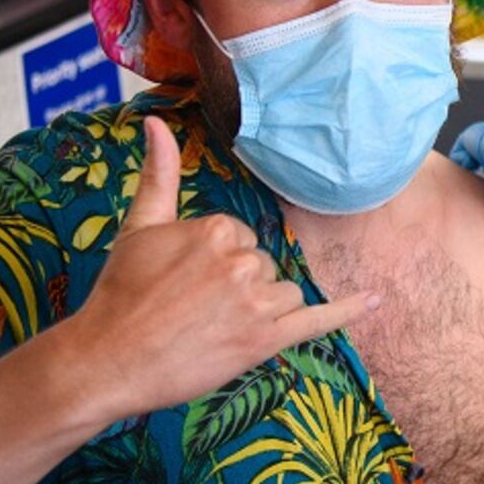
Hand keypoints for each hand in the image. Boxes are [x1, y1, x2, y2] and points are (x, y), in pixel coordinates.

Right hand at [62, 117, 377, 421]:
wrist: (107, 360)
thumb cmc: (120, 294)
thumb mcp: (139, 227)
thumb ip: (159, 175)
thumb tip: (155, 124)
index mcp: (218, 229)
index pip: (240, 238)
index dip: (214, 263)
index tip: (184, 282)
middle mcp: (244, 262)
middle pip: (264, 267)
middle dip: (237, 287)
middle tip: (193, 310)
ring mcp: (259, 303)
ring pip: (284, 294)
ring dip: (260, 311)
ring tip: (212, 328)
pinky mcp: (268, 340)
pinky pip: (320, 320)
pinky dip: (349, 310)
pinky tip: (376, 300)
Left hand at [451, 99, 483, 334]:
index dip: (480, 241)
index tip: (464, 257)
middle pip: (476, 205)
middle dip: (461, 216)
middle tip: (441, 232)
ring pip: (463, 179)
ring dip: (452, 187)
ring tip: (430, 204)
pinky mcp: (476, 147)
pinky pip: (457, 154)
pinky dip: (449, 162)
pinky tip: (435, 174)